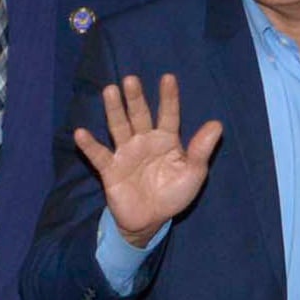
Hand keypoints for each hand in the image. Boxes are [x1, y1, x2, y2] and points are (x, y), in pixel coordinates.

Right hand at [72, 72, 222, 247]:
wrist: (151, 221)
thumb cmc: (174, 194)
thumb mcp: (193, 173)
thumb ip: (201, 150)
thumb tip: (217, 124)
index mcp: (167, 139)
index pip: (169, 114)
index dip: (169, 97)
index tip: (168, 78)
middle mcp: (144, 141)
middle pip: (140, 115)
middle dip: (136, 98)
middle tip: (131, 79)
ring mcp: (126, 153)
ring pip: (119, 127)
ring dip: (114, 110)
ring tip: (110, 90)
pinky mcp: (111, 170)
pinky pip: (99, 155)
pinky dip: (89, 145)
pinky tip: (81, 133)